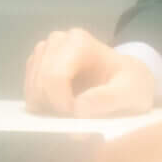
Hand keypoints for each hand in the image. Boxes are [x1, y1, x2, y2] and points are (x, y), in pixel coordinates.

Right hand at [21, 26, 156, 116]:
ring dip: (46, 106)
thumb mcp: (132, 94)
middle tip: (74, 121)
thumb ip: (109, 100)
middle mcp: (58, 40)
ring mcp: (46, 49)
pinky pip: (29, 86)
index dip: (61, 103)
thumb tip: (78, 110)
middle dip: (53, 107)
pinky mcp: (39, 61)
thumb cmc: (132, 84)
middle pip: (40, 81)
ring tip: (69, 115)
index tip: (78, 120)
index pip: (55, 76)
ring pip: (32, 85)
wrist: (128, 77)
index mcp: (79, 43)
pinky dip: (40, 102)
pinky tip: (58, 108)